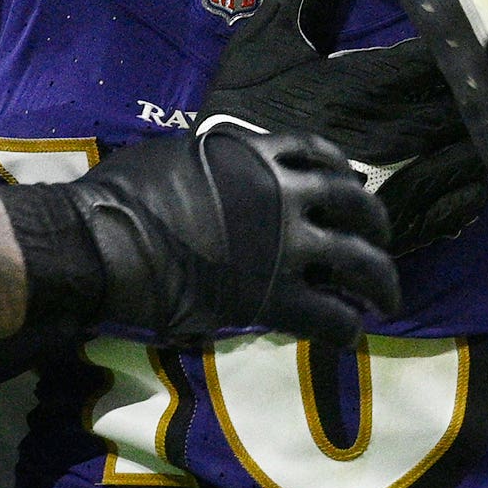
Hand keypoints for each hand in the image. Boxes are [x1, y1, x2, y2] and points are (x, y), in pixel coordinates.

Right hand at [38, 125, 398, 343]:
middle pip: (355, 203)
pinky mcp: (273, 296)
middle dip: (376, 224)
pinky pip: (329, 315)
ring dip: (381, 282)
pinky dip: (346, 329)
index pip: (316, 150)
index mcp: (254, 154)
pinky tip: (349, 337)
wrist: (103, 245)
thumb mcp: (172, 156)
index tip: (350, 182)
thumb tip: (206, 172)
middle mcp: (282, 193)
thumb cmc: (121, 199)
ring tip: (385, 301)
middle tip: (379, 243)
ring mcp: (284, 245)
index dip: (341, 169)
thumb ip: (208, 164)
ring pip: (359, 262)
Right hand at [199, 0, 487, 251]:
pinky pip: (465, 205)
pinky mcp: (402, 226)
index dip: (472, 40)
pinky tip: (475, 167)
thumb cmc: (238, 115)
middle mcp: (399, 135)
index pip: (448, 55)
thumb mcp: (264, 41)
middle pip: (476, 105)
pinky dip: (478, 182)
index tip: (483, 22)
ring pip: (479, 155)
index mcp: (370, 85)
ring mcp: (405, 184)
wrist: (215, 203)